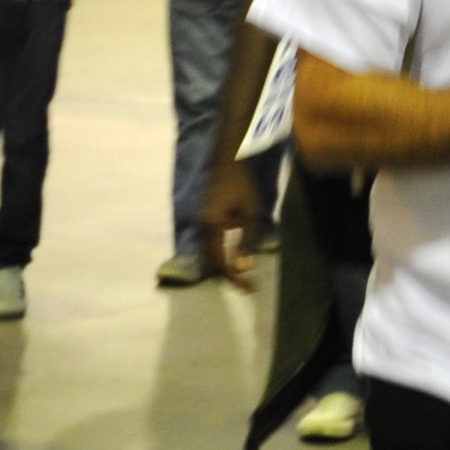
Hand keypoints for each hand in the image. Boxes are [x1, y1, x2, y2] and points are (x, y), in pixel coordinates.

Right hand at [200, 160, 259, 291]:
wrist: (226, 161)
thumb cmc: (241, 184)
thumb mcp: (249, 212)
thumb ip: (247, 239)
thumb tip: (245, 266)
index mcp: (211, 225)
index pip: (219, 259)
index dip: (232, 276)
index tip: (246, 288)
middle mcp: (201, 226)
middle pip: (210, 259)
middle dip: (227, 274)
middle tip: (246, 286)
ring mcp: (200, 222)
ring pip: (208, 252)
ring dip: (223, 265)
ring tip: (241, 276)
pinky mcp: (204, 219)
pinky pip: (209, 243)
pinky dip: (220, 254)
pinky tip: (233, 258)